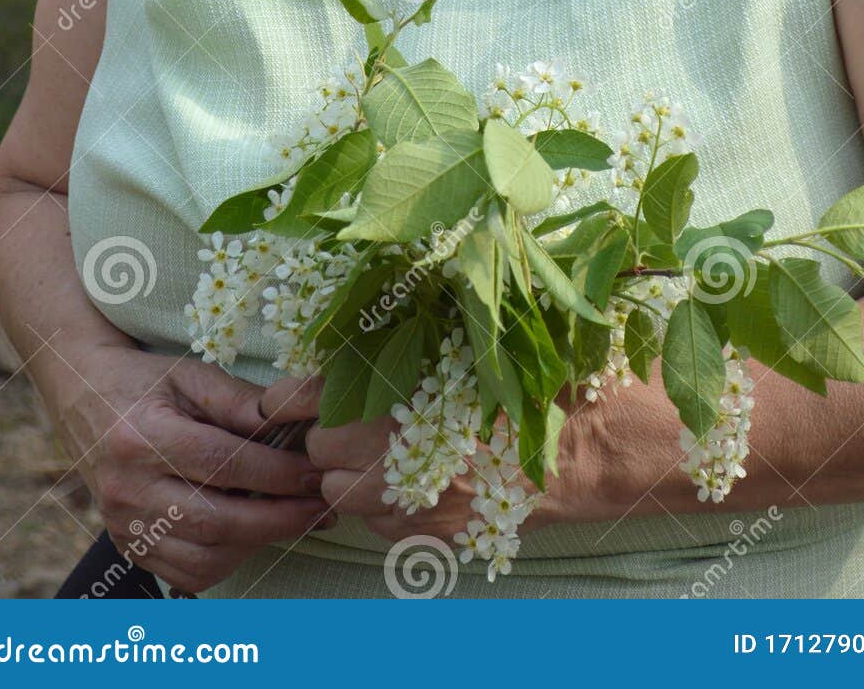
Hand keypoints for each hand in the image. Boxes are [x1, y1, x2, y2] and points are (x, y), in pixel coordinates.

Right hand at [53, 343, 338, 593]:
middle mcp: (127, 489)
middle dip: (279, 518)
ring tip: (297, 520)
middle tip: (321, 506)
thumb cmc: (145, 382)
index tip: (317, 473)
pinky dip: (228, 562)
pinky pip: (184, 573)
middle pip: (215, 520)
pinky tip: (255, 536)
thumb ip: (239, 400)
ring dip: (259, 544)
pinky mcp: (127, 545)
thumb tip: (294, 420)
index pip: (221, 464)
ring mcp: (123, 525)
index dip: (276, 473)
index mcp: (141, 438)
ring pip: (202, 556)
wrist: (84, 400)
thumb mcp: (191, 375)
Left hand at [258, 371, 614, 543]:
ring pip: (339, 493)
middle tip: (361, 422)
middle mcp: (388, 447)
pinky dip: (386, 506)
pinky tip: (422, 482)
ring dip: (352, 477)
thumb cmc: (522, 379)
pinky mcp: (420, 534)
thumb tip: (343, 329)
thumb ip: (401, 337)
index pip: (307, 396)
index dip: (290, 397)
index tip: (284, 399)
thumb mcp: (462, 340)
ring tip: (390, 455)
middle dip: (331, 437)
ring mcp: (402, 498)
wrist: (579, 445)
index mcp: (393, 389)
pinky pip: (375, 523)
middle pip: (318, 449)